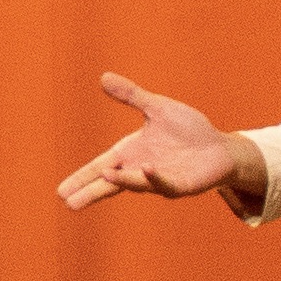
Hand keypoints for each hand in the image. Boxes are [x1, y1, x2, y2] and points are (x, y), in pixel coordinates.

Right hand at [54, 74, 253, 208]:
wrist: (219, 147)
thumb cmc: (188, 130)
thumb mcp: (156, 107)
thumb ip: (131, 96)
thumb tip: (104, 77)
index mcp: (131, 154)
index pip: (100, 168)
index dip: (82, 178)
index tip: (61, 191)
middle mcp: (141, 170)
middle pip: (111, 184)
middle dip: (92, 192)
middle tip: (70, 203)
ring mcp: (160, 180)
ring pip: (136, 183)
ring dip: (122, 180)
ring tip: (106, 176)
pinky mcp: (181, 185)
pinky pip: (166, 183)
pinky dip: (155, 177)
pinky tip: (146, 169)